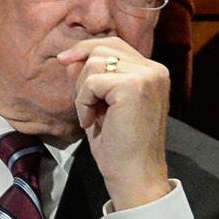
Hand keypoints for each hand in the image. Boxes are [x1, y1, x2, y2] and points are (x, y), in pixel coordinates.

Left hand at [60, 39, 172, 208]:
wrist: (134, 174)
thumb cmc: (119, 144)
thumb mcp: (101, 103)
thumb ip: (90, 77)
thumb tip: (70, 56)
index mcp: (153, 72)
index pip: (114, 44)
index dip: (85, 50)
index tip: (64, 60)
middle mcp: (155, 70)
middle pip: (101, 47)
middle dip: (82, 74)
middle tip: (85, 105)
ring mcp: (147, 76)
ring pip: (93, 63)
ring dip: (83, 91)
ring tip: (93, 116)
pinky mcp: (133, 86)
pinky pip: (91, 82)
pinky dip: (83, 102)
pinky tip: (93, 122)